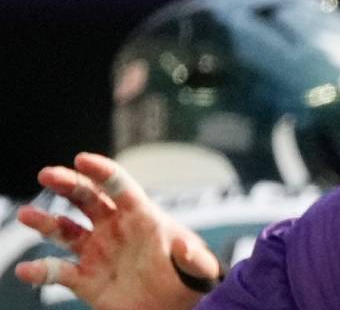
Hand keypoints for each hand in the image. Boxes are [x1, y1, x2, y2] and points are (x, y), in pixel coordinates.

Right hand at [12, 154, 219, 309]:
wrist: (174, 307)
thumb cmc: (190, 280)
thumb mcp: (200, 268)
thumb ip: (196, 258)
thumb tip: (184, 247)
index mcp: (142, 217)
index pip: (120, 187)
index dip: (101, 171)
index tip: (82, 159)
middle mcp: (114, 229)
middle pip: (87, 199)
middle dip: (67, 183)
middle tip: (47, 174)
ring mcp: (97, 252)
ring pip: (65, 230)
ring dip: (44, 222)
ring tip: (25, 214)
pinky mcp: (85, 279)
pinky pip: (58, 272)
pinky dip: (41, 271)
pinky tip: (26, 271)